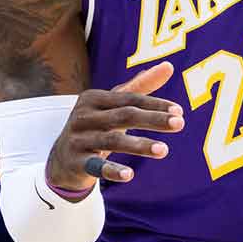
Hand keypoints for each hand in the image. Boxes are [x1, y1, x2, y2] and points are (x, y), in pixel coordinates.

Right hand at [46, 63, 183, 191]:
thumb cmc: (96, 127)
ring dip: (139, 145)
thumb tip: (169, 66)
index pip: (129, 98)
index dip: (155, 104)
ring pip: (111, 141)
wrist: (62, 159)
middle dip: (152, 119)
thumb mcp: (114, 107)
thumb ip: (140, 87)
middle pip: (123, 116)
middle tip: (180, 124)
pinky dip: (112, 171)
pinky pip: (95, 166)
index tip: (179, 112)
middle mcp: (84, 116)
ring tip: (164, 150)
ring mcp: (78, 139)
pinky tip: (130, 175)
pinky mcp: (76, 163)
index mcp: (93, 98)